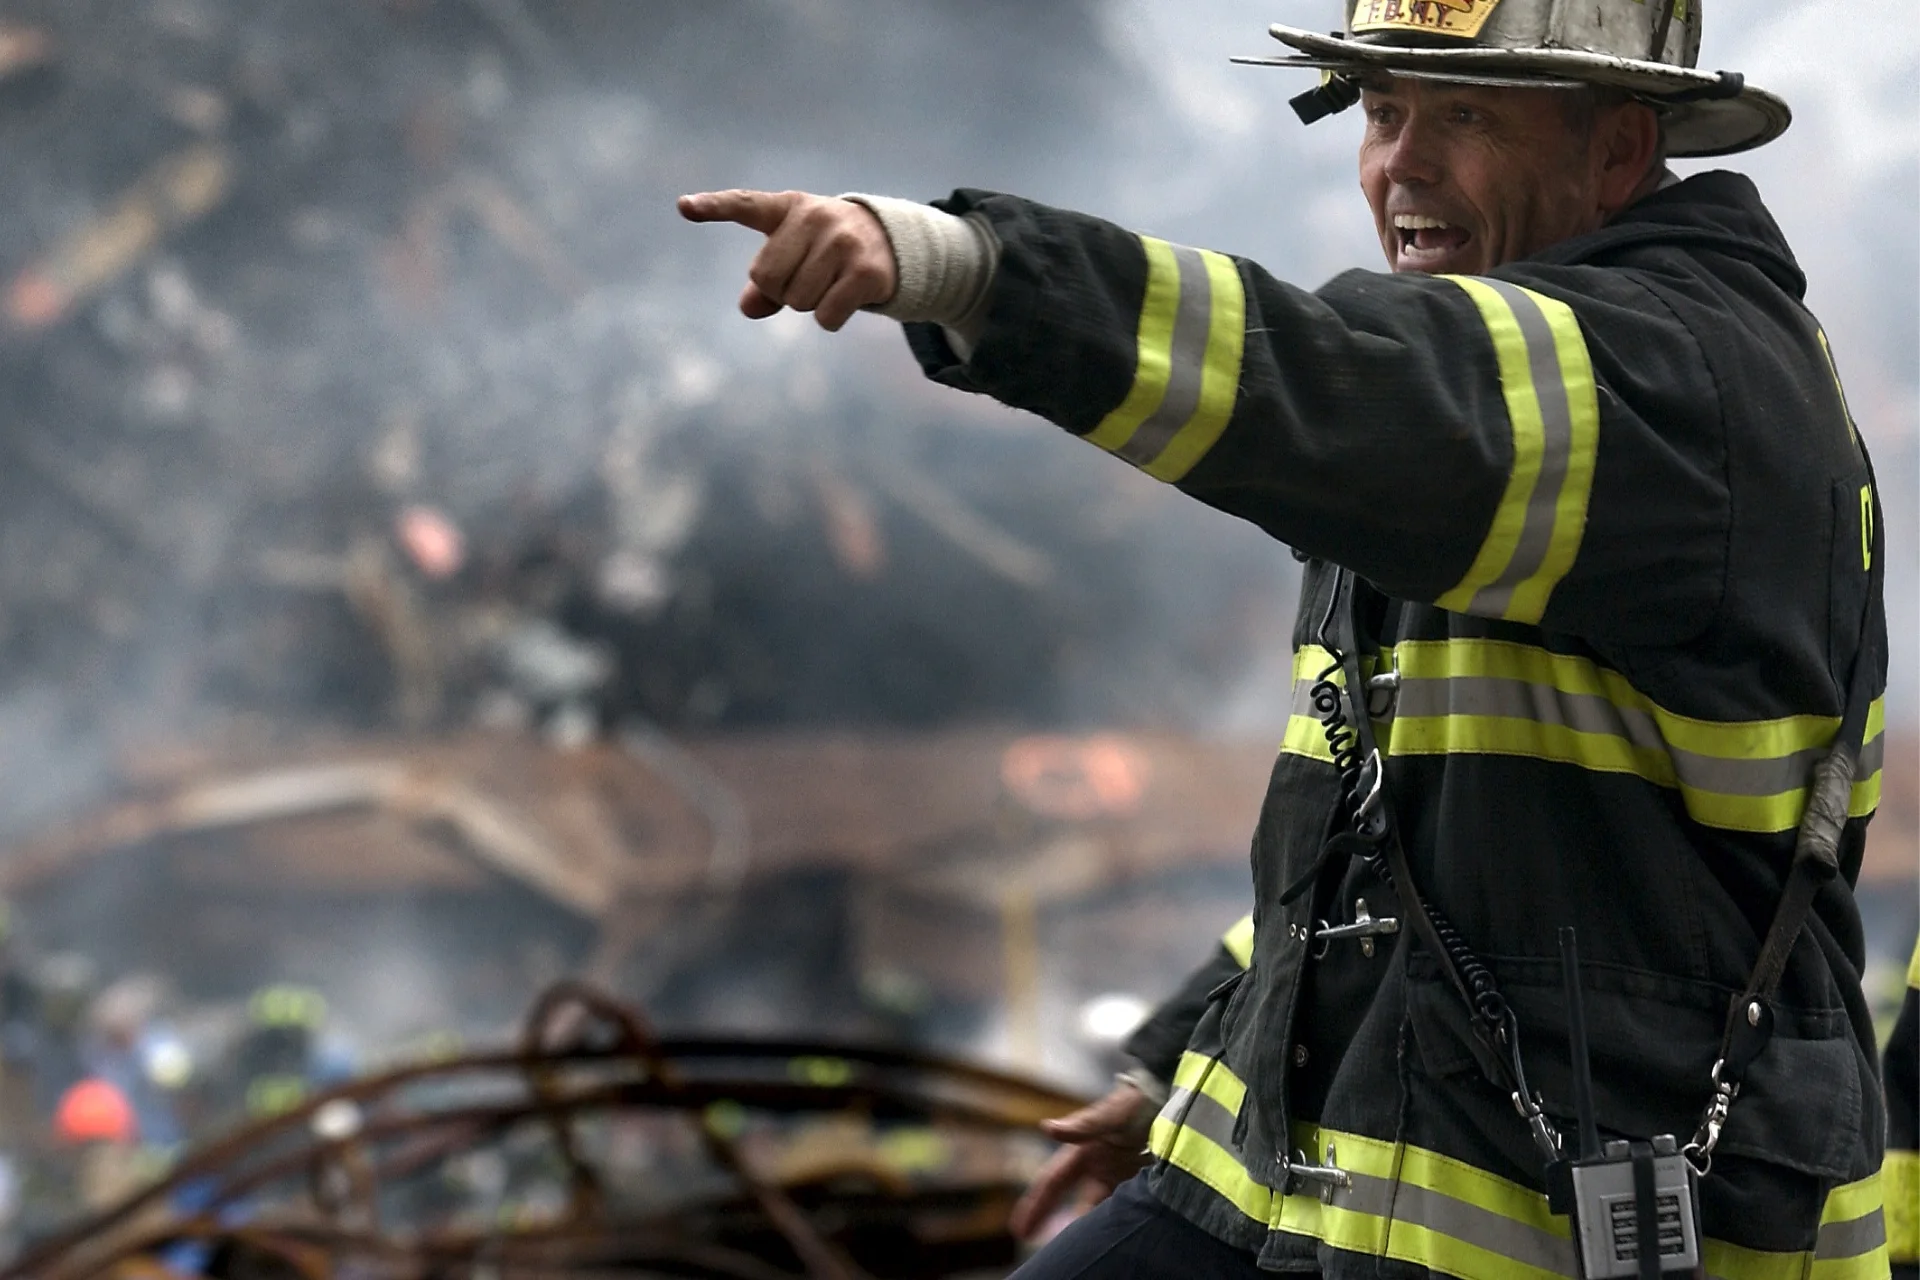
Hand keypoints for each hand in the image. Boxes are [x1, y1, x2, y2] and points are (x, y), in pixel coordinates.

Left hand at [678, 189, 897, 331]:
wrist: (892, 243)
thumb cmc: (827, 249)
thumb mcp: (793, 254)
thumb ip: (764, 282)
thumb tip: (749, 308)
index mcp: (787, 207)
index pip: (744, 204)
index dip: (713, 207)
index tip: (683, 206)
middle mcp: (814, 217)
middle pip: (767, 279)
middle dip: (782, 290)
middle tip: (808, 276)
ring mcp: (842, 242)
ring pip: (797, 301)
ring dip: (810, 304)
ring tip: (832, 281)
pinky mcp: (865, 271)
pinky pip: (825, 316)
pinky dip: (831, 319)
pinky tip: (847, 298)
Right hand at [1008, 1081, 1155, 1239]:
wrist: (1168, 1098)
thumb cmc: (1134, 1102)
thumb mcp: (1108, 1114)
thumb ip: (1082, 1124)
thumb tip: (1047, 1128)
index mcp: (1082, 1151)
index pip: (1052, 1182)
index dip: (1035, 1205)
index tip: (1019, 1228)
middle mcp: (1095, 1164)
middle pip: (1069, 1198)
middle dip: (1050, 1219)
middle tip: (1033, 1242)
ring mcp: (1115, 1173)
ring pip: (1094, 1206)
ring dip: (1083, 1224)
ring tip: (1073, 1248)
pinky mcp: (1136, 1178)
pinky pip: (1120, 1204)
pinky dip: (1111, 1219)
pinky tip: (1110, 1237)